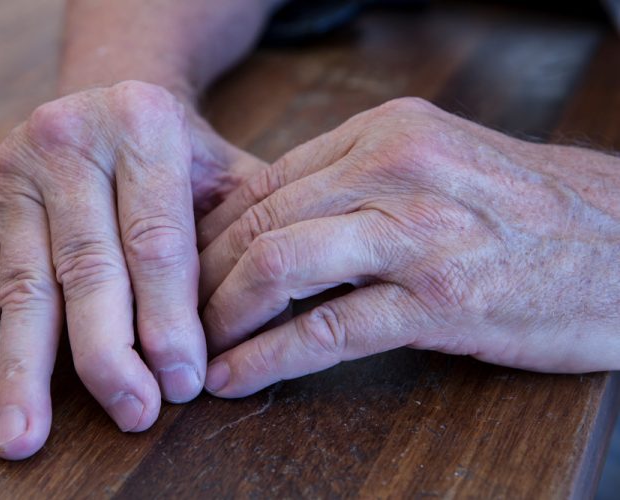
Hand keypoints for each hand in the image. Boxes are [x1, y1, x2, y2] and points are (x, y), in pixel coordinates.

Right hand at [0, 81, 264, 458]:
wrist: (110, 96)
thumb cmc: (180, 152)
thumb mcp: (225, 169)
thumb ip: (251, 232)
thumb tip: (270, 324)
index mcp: (141, 124)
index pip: (155, 241)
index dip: (169, 320)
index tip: (182, 384)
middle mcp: (67, 139)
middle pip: (86, 269)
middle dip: (108, 354)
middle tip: (132, 414)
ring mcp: (12, 171)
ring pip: (23, 287)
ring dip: (25, 371)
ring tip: (25, 438)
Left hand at [197, 97, 619, 397]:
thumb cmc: (524, 210)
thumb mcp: (434, 169)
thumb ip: (354, 185)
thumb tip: (272, 221)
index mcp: (385, 133)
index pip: (264, 183)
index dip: (209, 233)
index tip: (182, 270)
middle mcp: (393, 169)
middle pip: (260, 221)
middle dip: (200, 276)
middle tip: (172, 314)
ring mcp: (415, 233)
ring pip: (279, 264)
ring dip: (222, 313)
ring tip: (195, 349)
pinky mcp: (437, 299)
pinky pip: (327, 328)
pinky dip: (269, 356)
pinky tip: (237, 378)